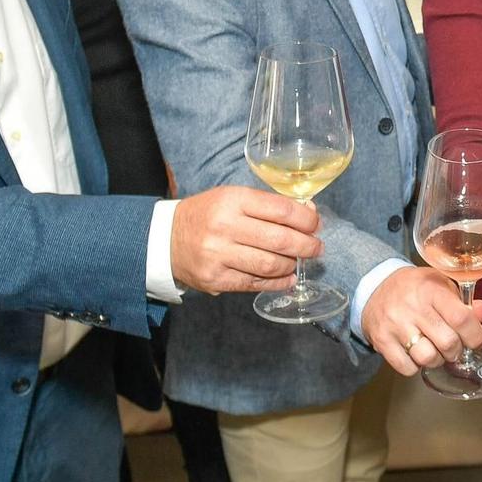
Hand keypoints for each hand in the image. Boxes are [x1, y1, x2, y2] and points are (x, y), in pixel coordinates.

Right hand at [169, 186, 321, 294]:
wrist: (165, 239)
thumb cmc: (207, 215)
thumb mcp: (233, 198)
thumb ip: (268, 205)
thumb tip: (309, 214)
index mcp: (232, 200)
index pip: (281, 209)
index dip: (306, 219)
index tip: (316, 225)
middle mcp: (225, 227)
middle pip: (279, 239)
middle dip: (306, 245)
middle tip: (316, 247)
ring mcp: (219, 255)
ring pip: (270, 264)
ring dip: (292, 264)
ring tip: (298, 261)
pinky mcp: (216, 279)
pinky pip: (255, 283)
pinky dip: (277, 282)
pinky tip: (287, 277)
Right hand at [362, 266, 481, 375]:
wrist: (374, 287)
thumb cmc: (415, 288)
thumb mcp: (441, 284)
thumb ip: (464, 301)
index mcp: (431, 290)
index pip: (461, 318)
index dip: (475, 335)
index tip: (477, 340)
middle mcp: (413, 307)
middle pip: (447, 343)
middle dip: (457, 350)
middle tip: (454, 346)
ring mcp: (395, 325)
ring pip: (427, 358)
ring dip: (437, 360)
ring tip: (435, 350)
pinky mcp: (382, 341)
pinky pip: (407, 368)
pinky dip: (416, 367)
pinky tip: (416, 354)